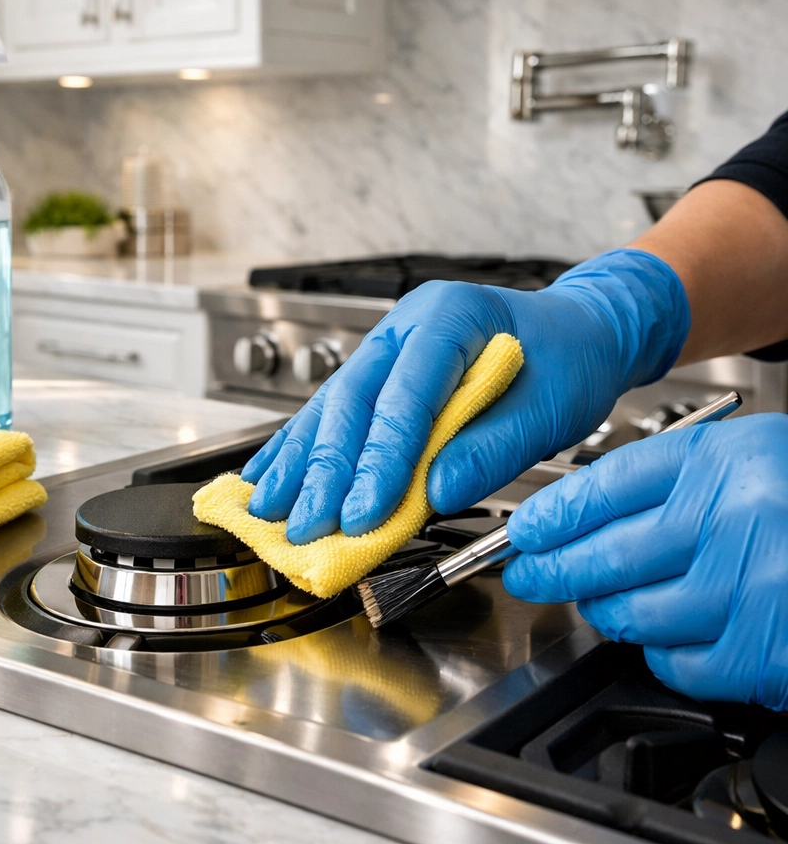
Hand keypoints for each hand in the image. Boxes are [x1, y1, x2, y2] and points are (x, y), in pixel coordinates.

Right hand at [241, 250, 688, 543]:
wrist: (578, 334)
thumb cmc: (569, 359)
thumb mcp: (549, 407)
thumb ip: (490, 449)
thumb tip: (433, 493)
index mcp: (449, 317)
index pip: (404, 396)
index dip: (379, 460)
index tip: (362, 514)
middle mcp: (406, 326)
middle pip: (352, 400)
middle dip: (324, 470)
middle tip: (303, 525)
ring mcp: (387, 346)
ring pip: (331, 406)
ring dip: (298, 462)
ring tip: (266, 508)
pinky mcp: (380, 374)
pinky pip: (333, 412)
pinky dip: (301, 448)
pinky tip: (271, 473)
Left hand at [503, 414, 787, 709]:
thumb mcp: (742, 456)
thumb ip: (665, 479)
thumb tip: (574, 517)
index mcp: (723, 461)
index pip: (603, 487)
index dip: (550, 514)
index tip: (523, 531)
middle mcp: (734, 521)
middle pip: (605, 554)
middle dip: (550, 570)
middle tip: (529, 575)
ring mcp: (752, 590)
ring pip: (632, 614)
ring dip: (603, 611)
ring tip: (598, 600)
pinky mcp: (767, 652)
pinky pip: (678, 662)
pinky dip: (658, 652)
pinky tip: (664, 632)